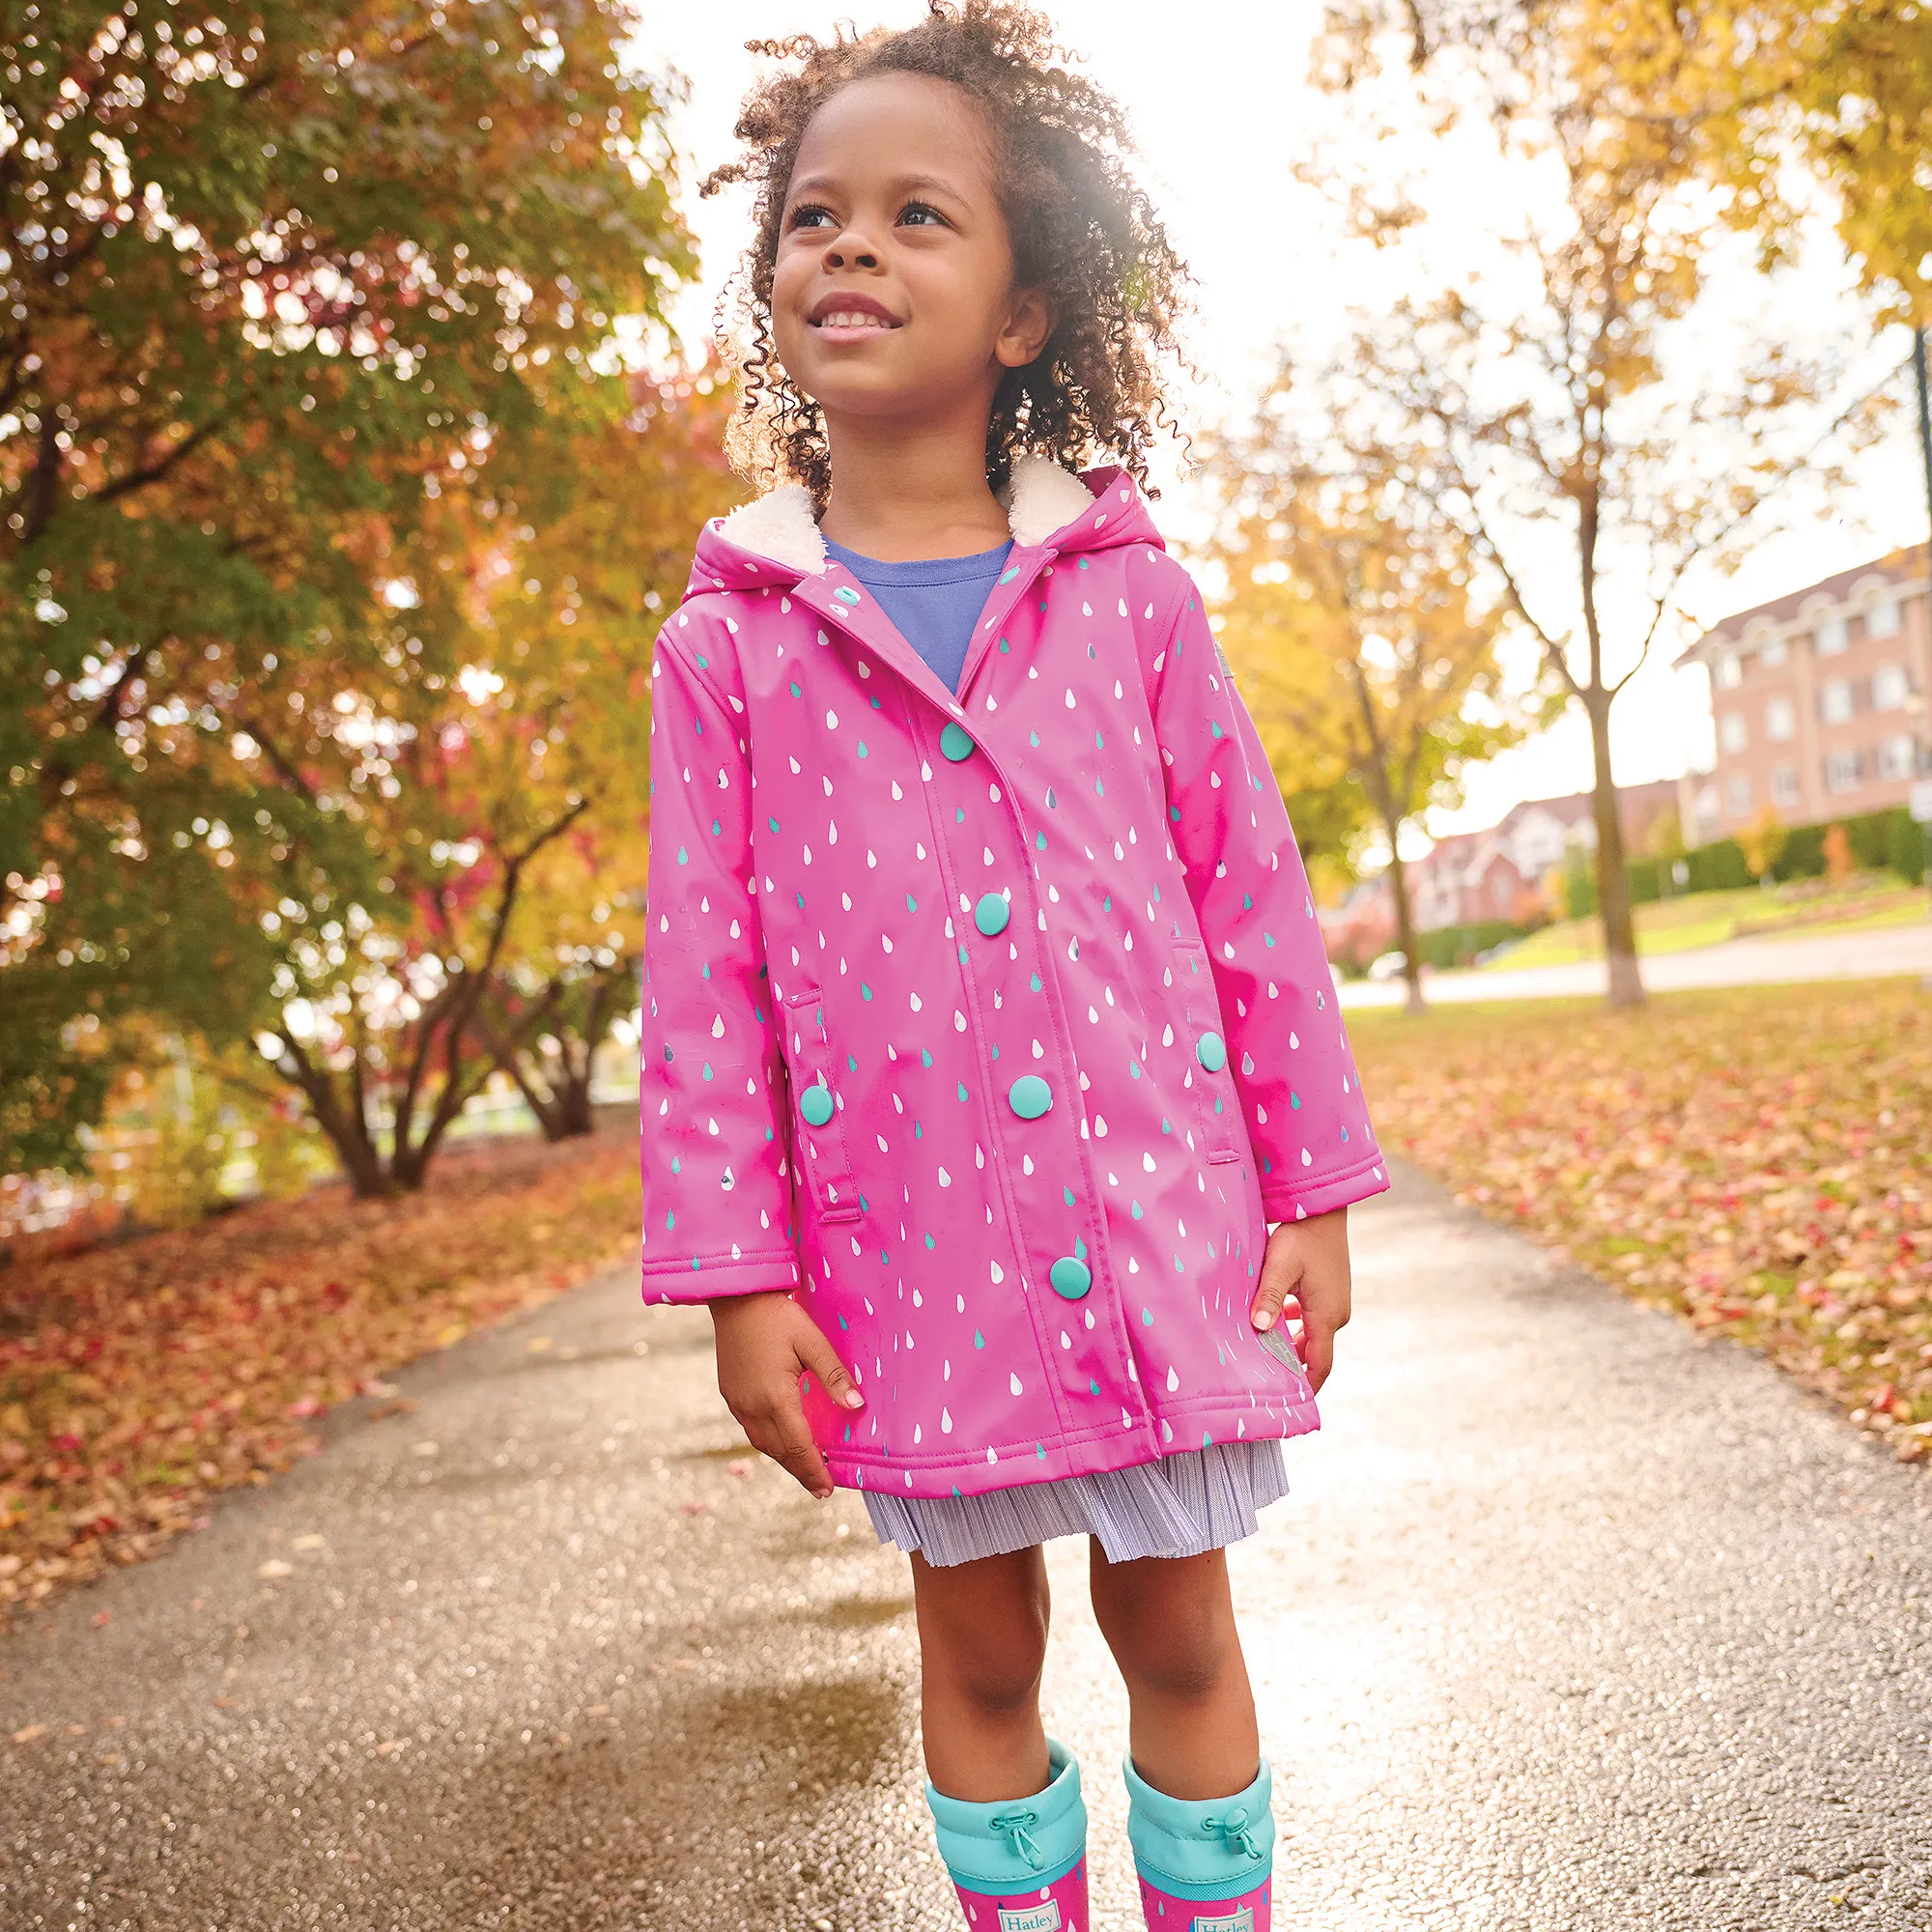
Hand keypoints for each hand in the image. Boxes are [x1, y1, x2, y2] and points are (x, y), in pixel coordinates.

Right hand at [708, 1292, 862, 1499]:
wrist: (736, 1297)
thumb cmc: (778, 1316)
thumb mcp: (812, 1341)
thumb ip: (834, 1376)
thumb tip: (856, 1407)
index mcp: (775, 1397)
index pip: (799, 1446)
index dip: (814, 1470)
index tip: (827, 1490)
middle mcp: (752, 1407)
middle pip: (779, 1452)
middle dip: (800, 1472)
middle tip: (820, 1489)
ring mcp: (737, 1402)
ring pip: (763, 1443)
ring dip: (784, 1459)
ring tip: (804, 1469)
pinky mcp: (730, 1394)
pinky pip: (751, 1429)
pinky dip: (769, 1443)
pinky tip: (781, 1441)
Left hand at [1249, 1207, 1350, 1393]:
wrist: (1323, 1209)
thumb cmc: (1301, 1235)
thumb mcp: (1280, 1265)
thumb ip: (1270, 1297)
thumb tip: (1260, 1328)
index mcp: (1326, 1315)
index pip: (1319, 1366)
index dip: (1306, 1388)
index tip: (1290, 1404)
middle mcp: (1335, 1314)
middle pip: (1313, 1353)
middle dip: (1291, 1366)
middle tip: (1262, 1377)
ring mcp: (1334, 1303)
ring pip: (1311, 1335)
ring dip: (1290, 1343)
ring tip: (1261, 1349)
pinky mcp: (1328, 1292)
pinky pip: (1311, 1319)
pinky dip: (1293, 1325)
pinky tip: (1271, 1318)